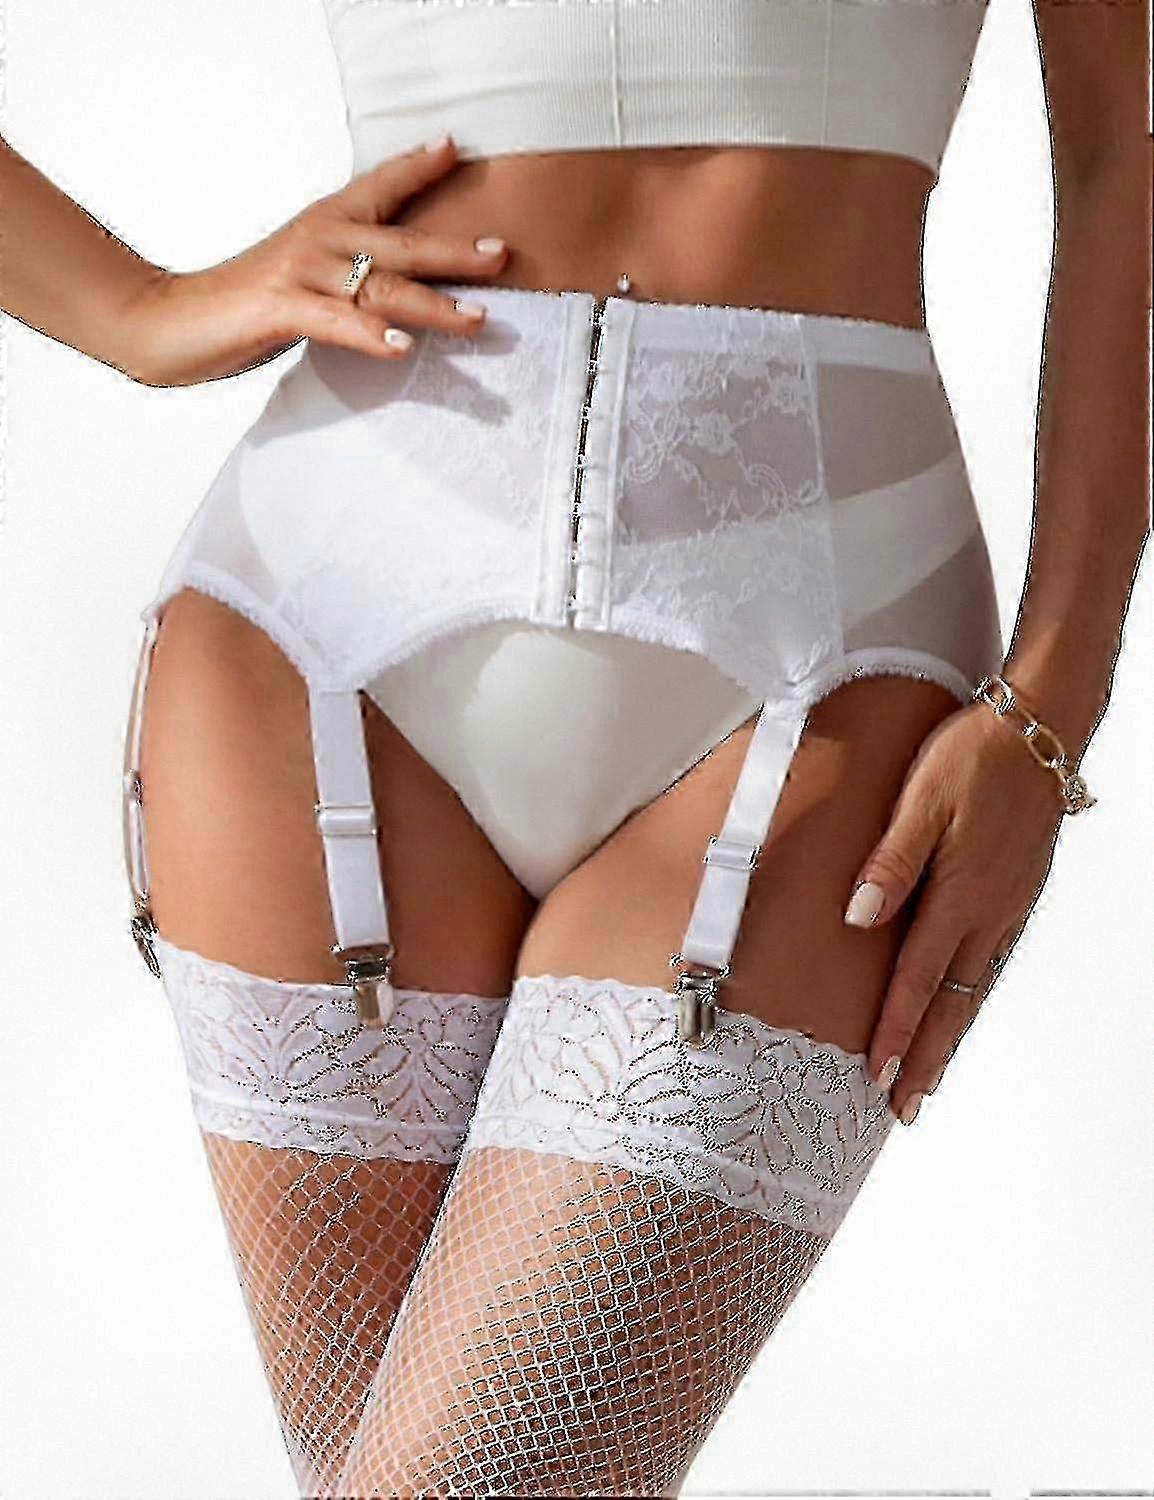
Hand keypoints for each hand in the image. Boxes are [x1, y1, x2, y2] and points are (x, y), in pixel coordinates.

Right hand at [116, 133, 508, 386]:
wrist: (170, 320)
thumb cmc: (242, 302)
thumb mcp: (306, 276)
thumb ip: (350, 276)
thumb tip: (398, 291)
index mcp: (325, 225)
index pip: (378, 187)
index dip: (416, 167)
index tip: (454, 149)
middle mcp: (319, 240)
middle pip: (400, 242)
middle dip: (455, 250)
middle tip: (502, 254)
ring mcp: (300, 273)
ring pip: (380, 286)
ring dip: (433, 304)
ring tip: (477, 319)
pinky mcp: (279, 309)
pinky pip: (335, 322)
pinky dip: (369, 335)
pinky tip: (400, 348)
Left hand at [844, 698, 1069, 1123]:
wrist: (1041, 729)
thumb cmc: (973, 755)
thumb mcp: (921, 799)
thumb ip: (890, 861)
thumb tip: (859, 917)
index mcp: (961, 893)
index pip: (917, 979)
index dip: (894, 1031)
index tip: (875, 1076)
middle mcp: (990, 912)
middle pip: (953, 1004)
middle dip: (926, 1059)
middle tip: (904, 1108)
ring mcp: (1010, 907)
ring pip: (975, 989)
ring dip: (949, 1038)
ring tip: (929, 1077)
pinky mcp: (1018, 894)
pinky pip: (992, 963)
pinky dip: (972, 1000)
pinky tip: (960, 1010)